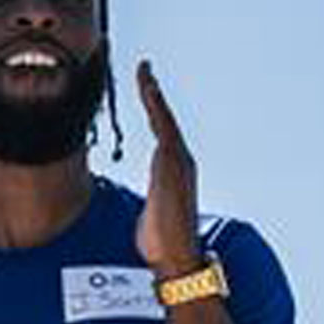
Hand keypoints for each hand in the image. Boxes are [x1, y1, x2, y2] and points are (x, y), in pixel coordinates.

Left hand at [134, 62, 201, 280]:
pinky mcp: (173, 161)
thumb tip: (147, 216)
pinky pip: (163, 125)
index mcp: (173, 170)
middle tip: (143, 67)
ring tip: (143, 70)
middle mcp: (180, 160)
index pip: (162, 132)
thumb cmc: (161, 243)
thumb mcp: (149, 217)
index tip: (145, 88)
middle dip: (153, 93)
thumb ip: (150, 206)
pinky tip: (147, 87)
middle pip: (164, 118)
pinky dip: (156, 105)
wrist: (175, 256)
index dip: (153, 109)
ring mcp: (178, 159)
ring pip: (164, 118)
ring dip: (153, 92)